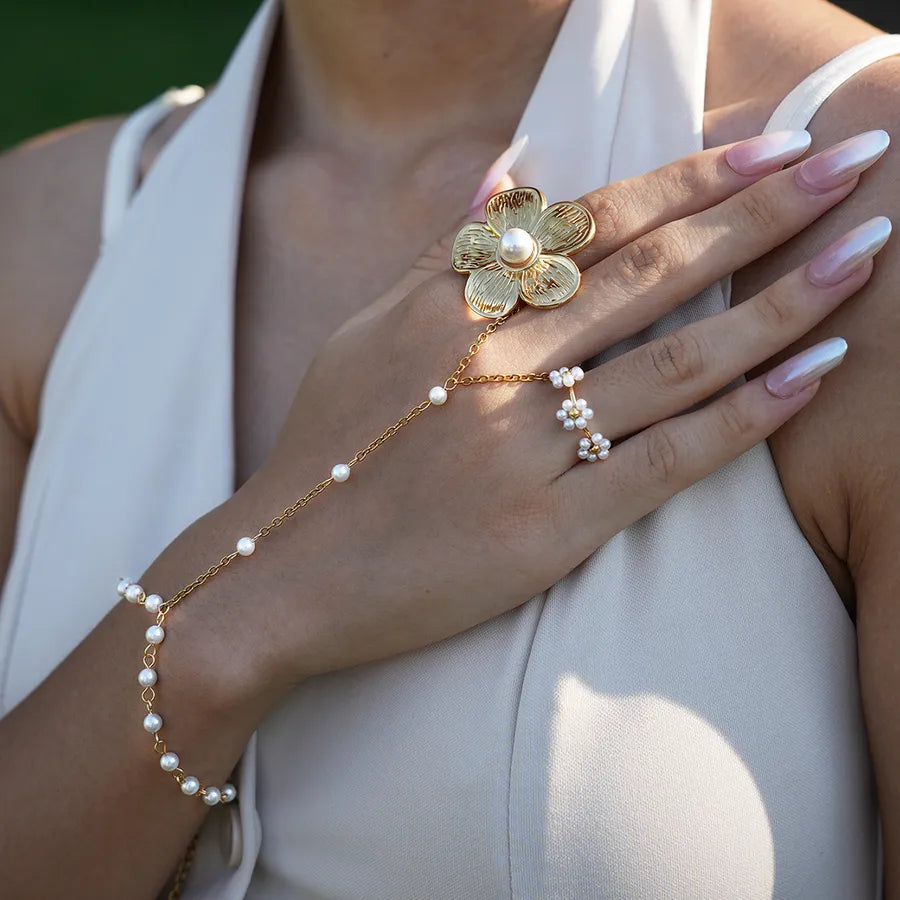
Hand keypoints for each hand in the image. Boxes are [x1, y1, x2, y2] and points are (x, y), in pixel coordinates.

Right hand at [240, 129, 888, 683]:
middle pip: (654, 274)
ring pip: (677, 360)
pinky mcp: (548, 528)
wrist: (281, 573)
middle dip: (763, 214)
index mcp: (451, 309)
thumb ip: (445, 251)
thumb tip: (508, 170)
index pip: (594, 225)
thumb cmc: (324, 448)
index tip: (770, 148)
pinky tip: (809, 374)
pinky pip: (666, 460)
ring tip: (863, 255)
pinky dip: (744, 415)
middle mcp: (494, 364)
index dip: (691, 180)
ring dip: (781, 304)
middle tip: (854, 163)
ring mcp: (525, 447)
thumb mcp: (367, 331)